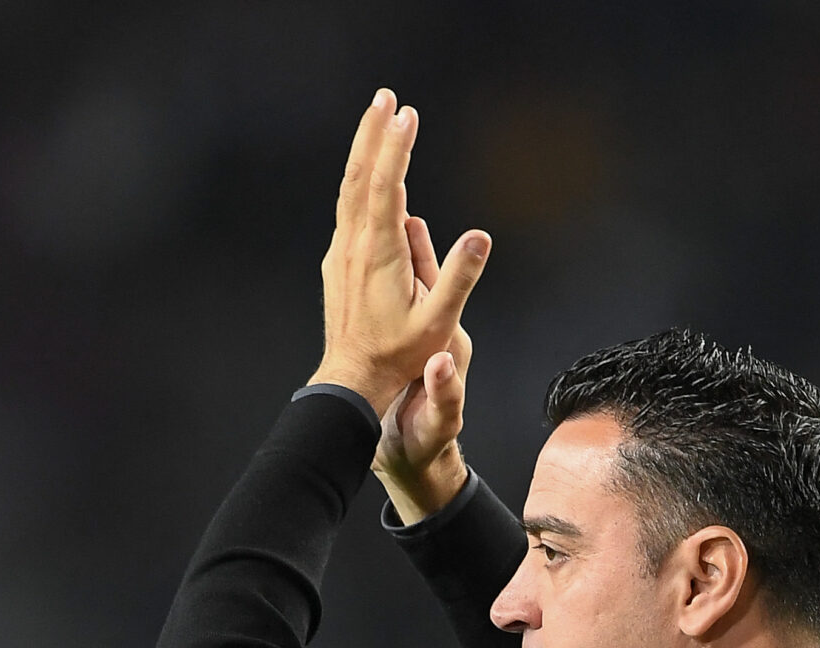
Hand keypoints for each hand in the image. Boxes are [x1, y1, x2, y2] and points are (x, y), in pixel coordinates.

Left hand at [308, 90, 489, 422]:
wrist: (352, 379)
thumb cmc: (399, 356)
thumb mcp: (439, 323)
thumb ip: (459, 277)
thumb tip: (480, 237)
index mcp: (379, 253)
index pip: (386, 187)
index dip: (396, 147)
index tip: (407, 114)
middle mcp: (354, 245)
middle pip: (360, 176)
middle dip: (374, 133)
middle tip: (386, 97)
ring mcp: (342, 252)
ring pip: (349, 190)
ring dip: (363, 151)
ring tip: (376, 119)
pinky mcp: (338, 261)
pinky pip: (348, 208)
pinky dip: (358, 178)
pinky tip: (367, 171)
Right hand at [374, 225, 472, 522]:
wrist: (417, 456)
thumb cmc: (426, 442)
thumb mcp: (438, 421)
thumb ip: (444, 394)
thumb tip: (440, 364)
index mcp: (446, 345)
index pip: (437, 293)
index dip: (425, 260)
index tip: (410, 223)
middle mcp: (439, 333)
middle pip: (427, 276)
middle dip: (414, 241)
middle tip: (402, 198)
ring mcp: (425, 334)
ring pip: (415, 281)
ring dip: (404, 248)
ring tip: (397, 209)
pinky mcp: (412, 341)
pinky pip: (406, 297)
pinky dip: (398, 273)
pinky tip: (392, 253)